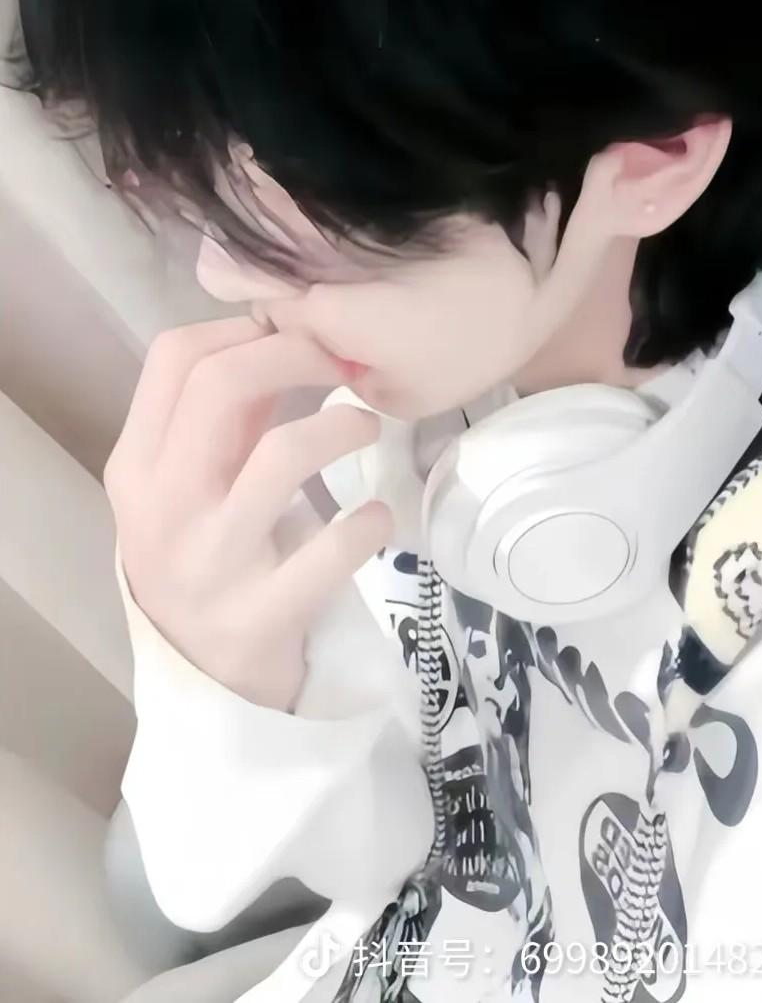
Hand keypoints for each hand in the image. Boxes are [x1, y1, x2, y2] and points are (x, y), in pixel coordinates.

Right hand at [104, 316, 391, 710]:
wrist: (203, 678)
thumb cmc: (204, 560)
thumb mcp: (191, 488)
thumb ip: (223, 421)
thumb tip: (282, 335)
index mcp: (138, 466)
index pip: (176, 358)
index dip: (247, 329)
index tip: (301, 335)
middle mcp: (163, 507)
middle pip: (223, 388)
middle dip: (298, 356)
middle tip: (347, 365)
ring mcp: (210, 564)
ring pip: (282, 455)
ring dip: (341, 426)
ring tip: (367, 427)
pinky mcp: (261, 615)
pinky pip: (332, 548)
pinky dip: (370, 521)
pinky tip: (377, 518)